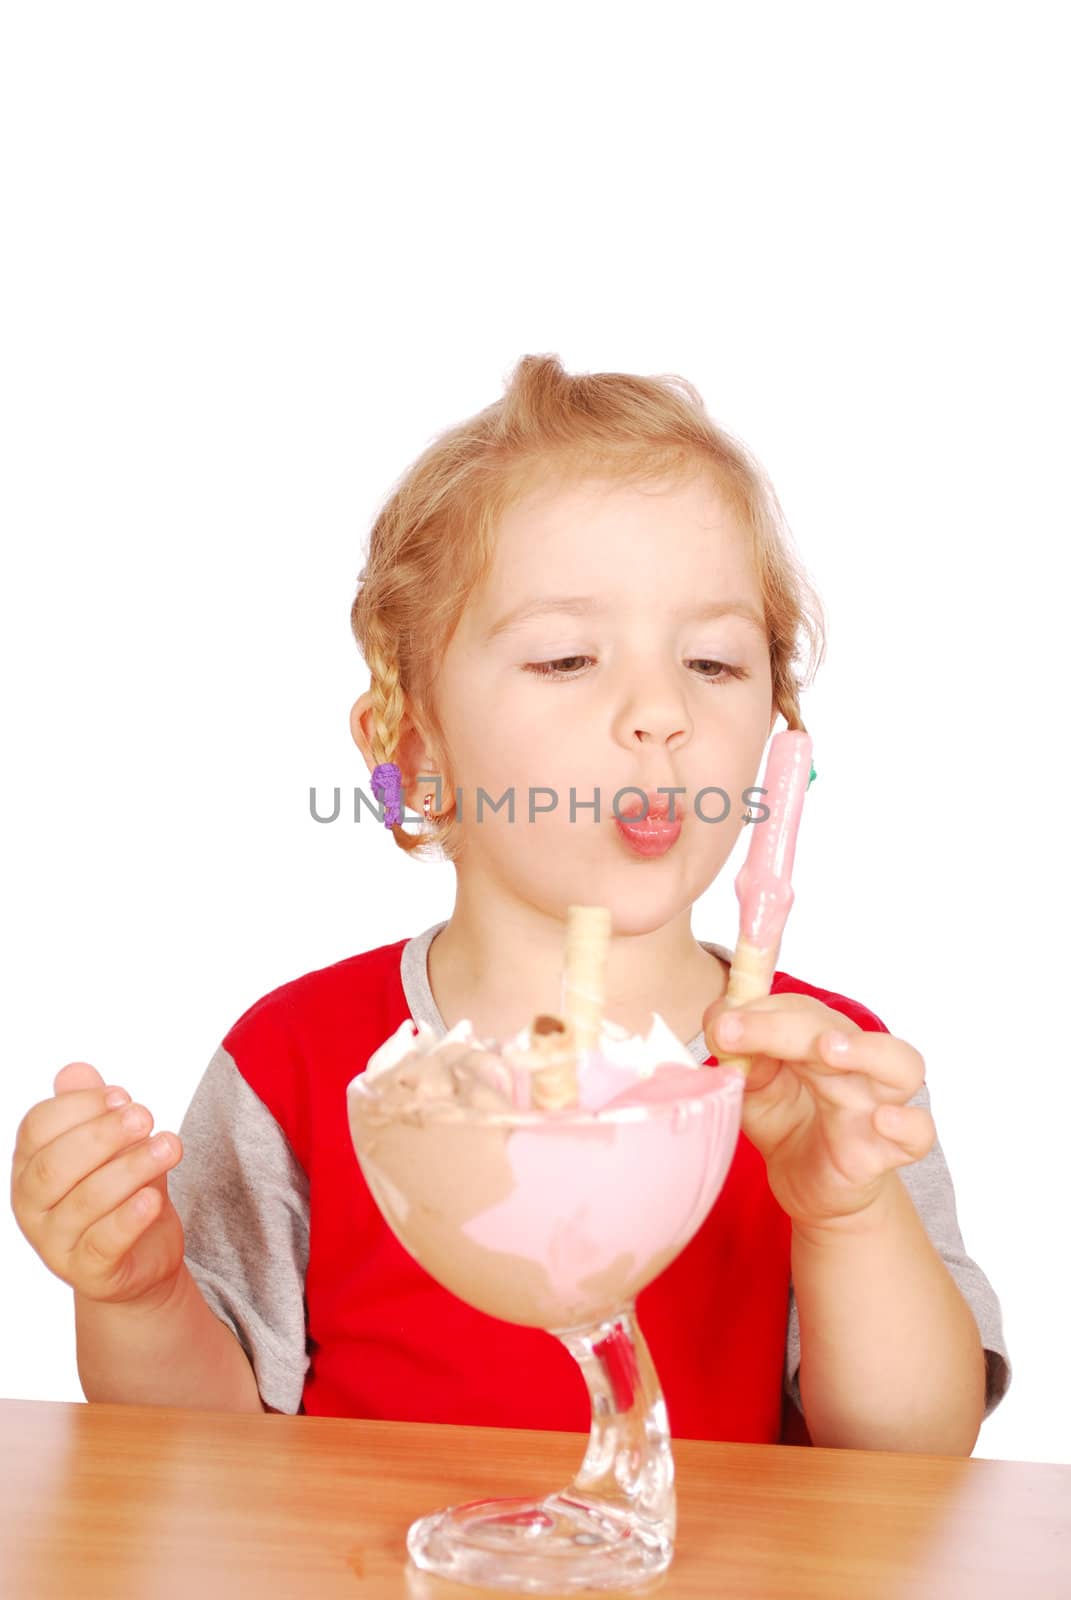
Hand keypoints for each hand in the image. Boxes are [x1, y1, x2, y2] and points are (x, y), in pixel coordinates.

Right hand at [11, 1061, 185, 1308]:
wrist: (142, 1256)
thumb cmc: (123, 1190)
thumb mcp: (114, 1144)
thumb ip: (93, 1109)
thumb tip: (76, 1071)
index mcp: (30, 1165)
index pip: (36, 1128)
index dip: (79, 1107)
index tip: (123, 1096)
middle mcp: (32, 1206)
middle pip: (55, 1165)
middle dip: (102, 1135)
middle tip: (145, 1116)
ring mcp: (55, 1244)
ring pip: (84, 1202)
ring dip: (130, 1169)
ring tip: (169, 1147)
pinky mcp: (87, 1273)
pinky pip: (103, 1244)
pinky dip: (129, 1218)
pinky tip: (153, 1197)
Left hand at [702, 993, 935, 1231]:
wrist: (809, 1186)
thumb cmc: (787, 1123)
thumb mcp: (752, 1089)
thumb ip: (741, 1058)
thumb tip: (721, 1022)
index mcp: (821, 1039)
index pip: (799, 1010)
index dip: (760, 1011)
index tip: (720, 1024)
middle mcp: (856, 1064)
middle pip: (836, 1030)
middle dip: (783, 1027)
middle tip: (733, 1031)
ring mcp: (878, 1104)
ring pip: (900, 1065)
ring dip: (866, 1051)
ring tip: (828, 1049)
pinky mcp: (888, 1151)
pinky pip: (919, 1134)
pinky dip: (908, 1124)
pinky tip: (884, 1119)